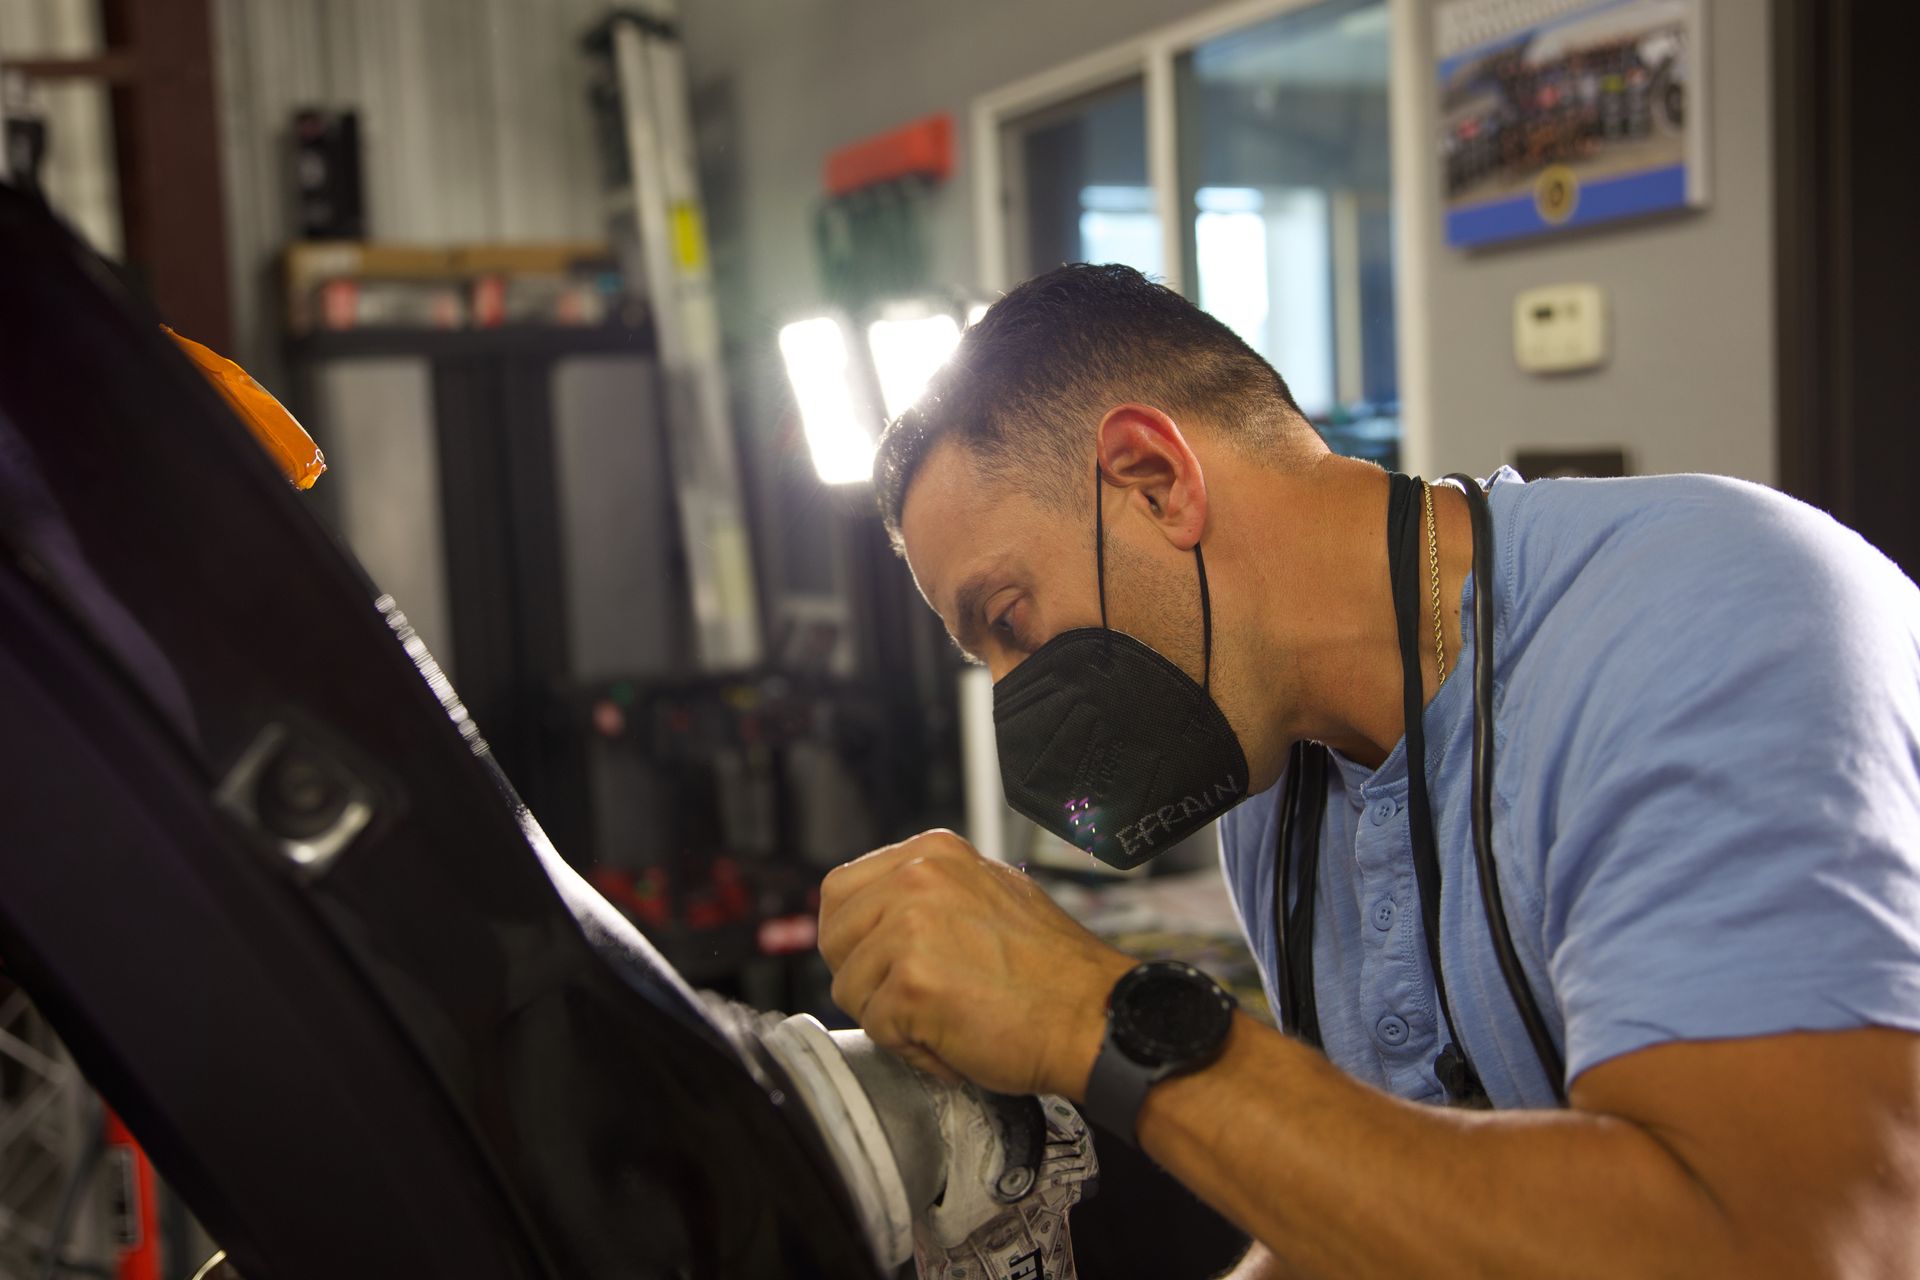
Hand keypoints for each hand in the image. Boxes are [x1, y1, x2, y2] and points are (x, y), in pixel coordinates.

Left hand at [817, 830, 1136, 1098]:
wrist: (1096, 1018)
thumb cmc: (1054, 973)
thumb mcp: (991, 895)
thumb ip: (932, 895)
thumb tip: (882, 916)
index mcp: (933, 853)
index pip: (842, 890)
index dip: (854, 937)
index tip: (879, 962)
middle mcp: (917, 878)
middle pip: (833, 937)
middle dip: (864, 977)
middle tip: (912, 998)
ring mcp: (910, 928)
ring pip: (849, 987)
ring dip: (890, 1017)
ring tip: (946, 1018)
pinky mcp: (910, 982)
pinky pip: (877, 1029)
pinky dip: (914, 1049)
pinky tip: (955, 1039)